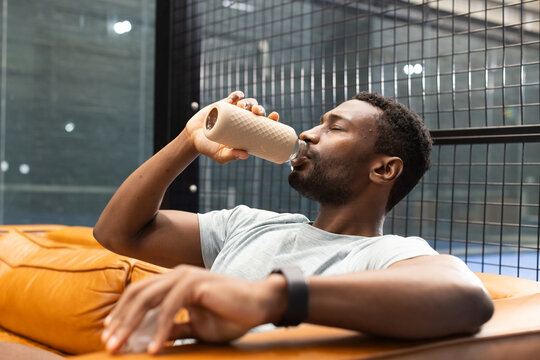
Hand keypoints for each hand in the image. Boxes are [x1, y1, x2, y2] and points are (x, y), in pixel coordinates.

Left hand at [101, 265, 286, 353]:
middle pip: (137, 295)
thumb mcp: (196, 327)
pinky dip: (160, 330)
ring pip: (148, 299)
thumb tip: (151, 341)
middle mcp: (177, 275)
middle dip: (119, 321)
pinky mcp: (197, 284)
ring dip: (131, 325)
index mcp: (175, 281)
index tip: (109, 335)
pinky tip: (154, 348)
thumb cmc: (230, 316)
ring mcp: (186, 277)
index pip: (139, 294)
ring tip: (120, 347)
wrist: (260, 305)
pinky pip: (170, 308)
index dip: (122, 314)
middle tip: (108, 345)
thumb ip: (175, 329)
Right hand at [185, 91, 278, 163]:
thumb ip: (231, 156)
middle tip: (256, 112)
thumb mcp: (220, 155)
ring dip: (249, 102)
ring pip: (247, 103)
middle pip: (257, 111)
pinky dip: (237, 95)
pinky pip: (234, 96)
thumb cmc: (209, 148)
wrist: (192, 137)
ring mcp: (234, 111)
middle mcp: (243, 120)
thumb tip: (246, 155)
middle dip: (260, 108)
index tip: (275, 116)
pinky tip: (238, 97)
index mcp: (247, 132)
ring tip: (243, 107)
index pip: (264, 124)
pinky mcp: (224, 104)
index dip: (271, 118)